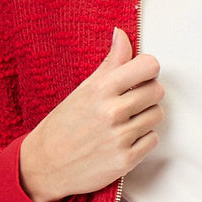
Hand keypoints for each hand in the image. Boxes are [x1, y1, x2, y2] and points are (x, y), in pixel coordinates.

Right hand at [19, 28, 163, 201]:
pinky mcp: (125, 161)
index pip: (149, 66)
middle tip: (131, 100)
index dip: (147, 69)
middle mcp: (112, 112)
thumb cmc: (63, 125)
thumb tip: (122, 35)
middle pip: (157, 90)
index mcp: (101, 89)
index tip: (139, 75)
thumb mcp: (84, 89)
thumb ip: (111, 62)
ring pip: (157, 115)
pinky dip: (143, 139)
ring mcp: (120, 138)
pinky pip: (153, 140)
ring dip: (145, 117)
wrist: (44, 166)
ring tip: (125, 120)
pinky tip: (125, 138)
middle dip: (147, 93)